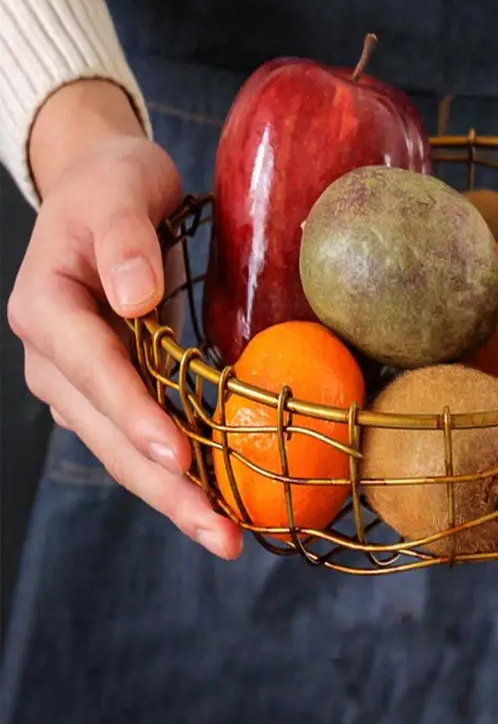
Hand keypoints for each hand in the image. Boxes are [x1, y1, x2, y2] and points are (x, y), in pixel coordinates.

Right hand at [7, 80, 241, 558]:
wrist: (103, 192)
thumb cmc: (112, 187)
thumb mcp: (119, 192)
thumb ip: (124, 241)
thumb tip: (134, 299)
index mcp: (47, 309)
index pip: (92, 371)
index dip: (133, 417)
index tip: (179, 457)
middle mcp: (56, 358)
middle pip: (108, 433)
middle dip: (163, 486)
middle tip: (220, 535)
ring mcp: (81, 380)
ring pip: (123, 448)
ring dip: (173, 494)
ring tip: (225, 536)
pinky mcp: (111, 386)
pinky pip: (142, 434)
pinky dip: (176, 469)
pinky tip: (216, 497)